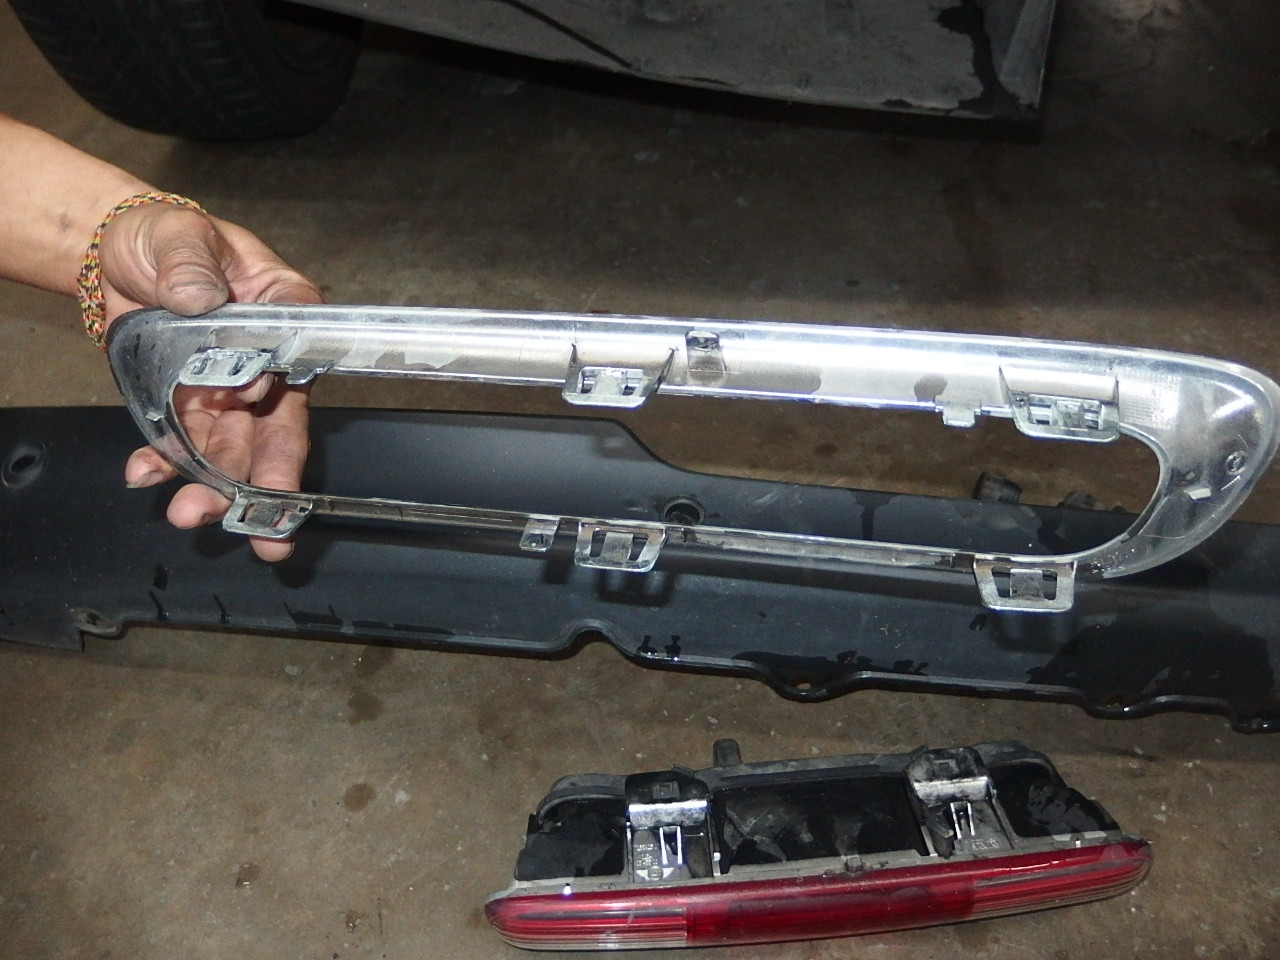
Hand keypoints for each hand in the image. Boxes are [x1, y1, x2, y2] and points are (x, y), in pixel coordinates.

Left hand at [103, 203, 321, 560]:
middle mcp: (264, 363)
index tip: (248, 400)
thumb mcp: (180, 236)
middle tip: (268, 529)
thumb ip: (190, 263)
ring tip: (191, 515)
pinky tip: (146, 476)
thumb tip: (198, 295)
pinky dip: (165, 465)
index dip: (273, 390)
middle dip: (268, 482)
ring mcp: (227, 390)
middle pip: (277, 428)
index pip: (293, 362)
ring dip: (216, 488)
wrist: (114, 254)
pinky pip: (184, 446)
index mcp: (283, 316)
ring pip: (233, 450)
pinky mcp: (189, 407)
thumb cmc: (165, 236)